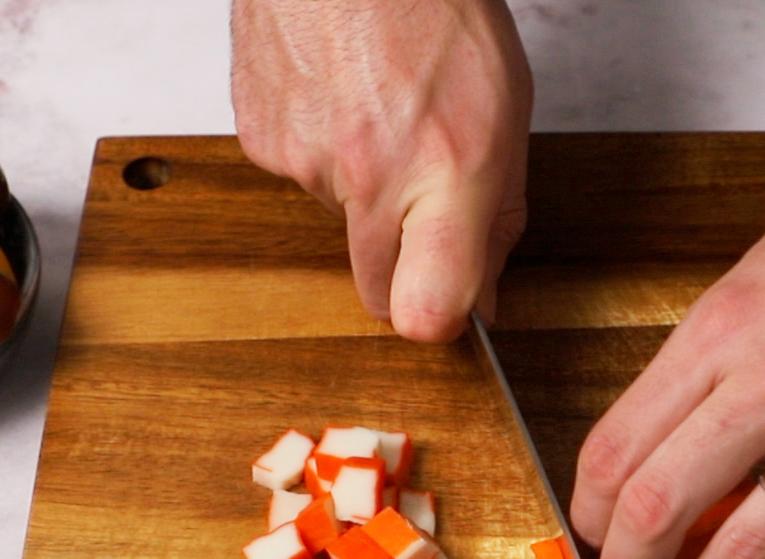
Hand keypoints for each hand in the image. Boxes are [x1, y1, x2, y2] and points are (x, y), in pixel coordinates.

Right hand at [231, 0, 531, 339]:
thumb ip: (498, 220)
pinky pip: (301, 176)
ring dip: (364, 189)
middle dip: (405, 261)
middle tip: (425, 191)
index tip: (457, 303)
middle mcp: (368, 176)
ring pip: (341, 222)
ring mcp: (303, 160)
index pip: (426, 312)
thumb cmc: (434, 8)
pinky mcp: (259, 139)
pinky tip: (341, 95)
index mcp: (444, 172)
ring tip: (383, 111)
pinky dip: (323, 149)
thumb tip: (487, 298)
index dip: (442, 322)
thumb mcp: (506, 116)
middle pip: (378, 288)